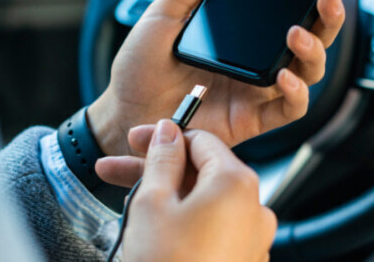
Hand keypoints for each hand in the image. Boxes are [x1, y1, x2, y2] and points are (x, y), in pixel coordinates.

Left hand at [88, 0, 344, 155]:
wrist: (123, 112)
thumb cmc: (139, 67)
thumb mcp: (164, 14)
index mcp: (239, 38)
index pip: (286, 15)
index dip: (310, 0)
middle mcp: (254, 64)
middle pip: (308, 43)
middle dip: (327, 21)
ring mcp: (255, 92)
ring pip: (307, 74)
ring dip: (312, 53)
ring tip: (297, 34)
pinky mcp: (252, 120)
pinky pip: (289, 109)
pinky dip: (296, 93)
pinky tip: (283, 76)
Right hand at [120, 120, 275, 261]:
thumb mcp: (153, 203)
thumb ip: (162, 159)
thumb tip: (168, 133)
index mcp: (237, 184)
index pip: (200, 141)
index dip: (164, 137)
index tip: (136, 141)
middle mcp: (254, 209)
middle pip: (202, 172)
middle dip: (158, 169)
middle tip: (119, 169)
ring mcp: (252, 239)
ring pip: (205, 202)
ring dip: (167, 196)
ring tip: (129, 204)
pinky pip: (214, 228)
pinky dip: (186, 221)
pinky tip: (155, 229)